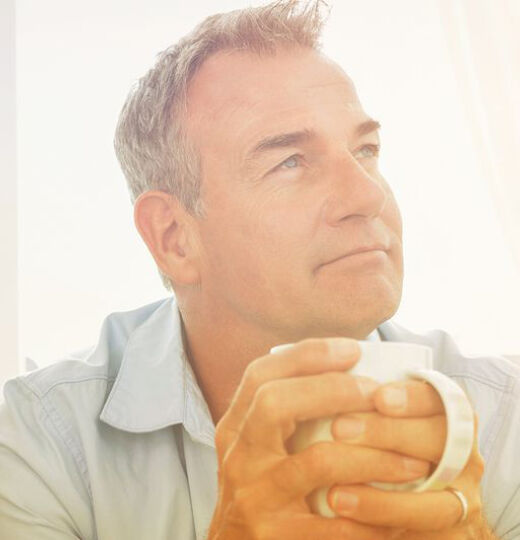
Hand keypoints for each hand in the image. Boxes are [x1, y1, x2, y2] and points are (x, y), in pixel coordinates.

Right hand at [207, 339, 430, 539]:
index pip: (260, 374)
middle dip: (332, 389)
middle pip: (275, 403)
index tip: (352, 349)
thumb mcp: (258, 444)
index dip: (306, 355)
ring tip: (414, 460)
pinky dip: (373, 516)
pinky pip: (335, 523)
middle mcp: (238, 455)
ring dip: (373, 457)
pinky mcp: (276, 536)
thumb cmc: (262, 486)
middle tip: (377, 391)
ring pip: (317, 461)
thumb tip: (349, 370)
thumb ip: (286, 412)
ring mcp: (254, 496)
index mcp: (236, 426)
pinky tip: (400, 513)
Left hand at [329, 380, 485, 538]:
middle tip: (340, 429)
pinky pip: (421, 537)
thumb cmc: (394, 449)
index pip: (441, 399)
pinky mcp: (449, 535)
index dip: (413, 397)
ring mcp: (462, 500)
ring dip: (383, 499)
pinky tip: (346, 521)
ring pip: (435, 503)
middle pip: (440, 442)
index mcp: (450, 419)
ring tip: (335, 495)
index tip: (378, 396)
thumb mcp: (389, 421)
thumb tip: (326, 377)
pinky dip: (381, 529)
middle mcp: (464, 457)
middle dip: (390, 434)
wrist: (428, 513)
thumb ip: (371, 404)